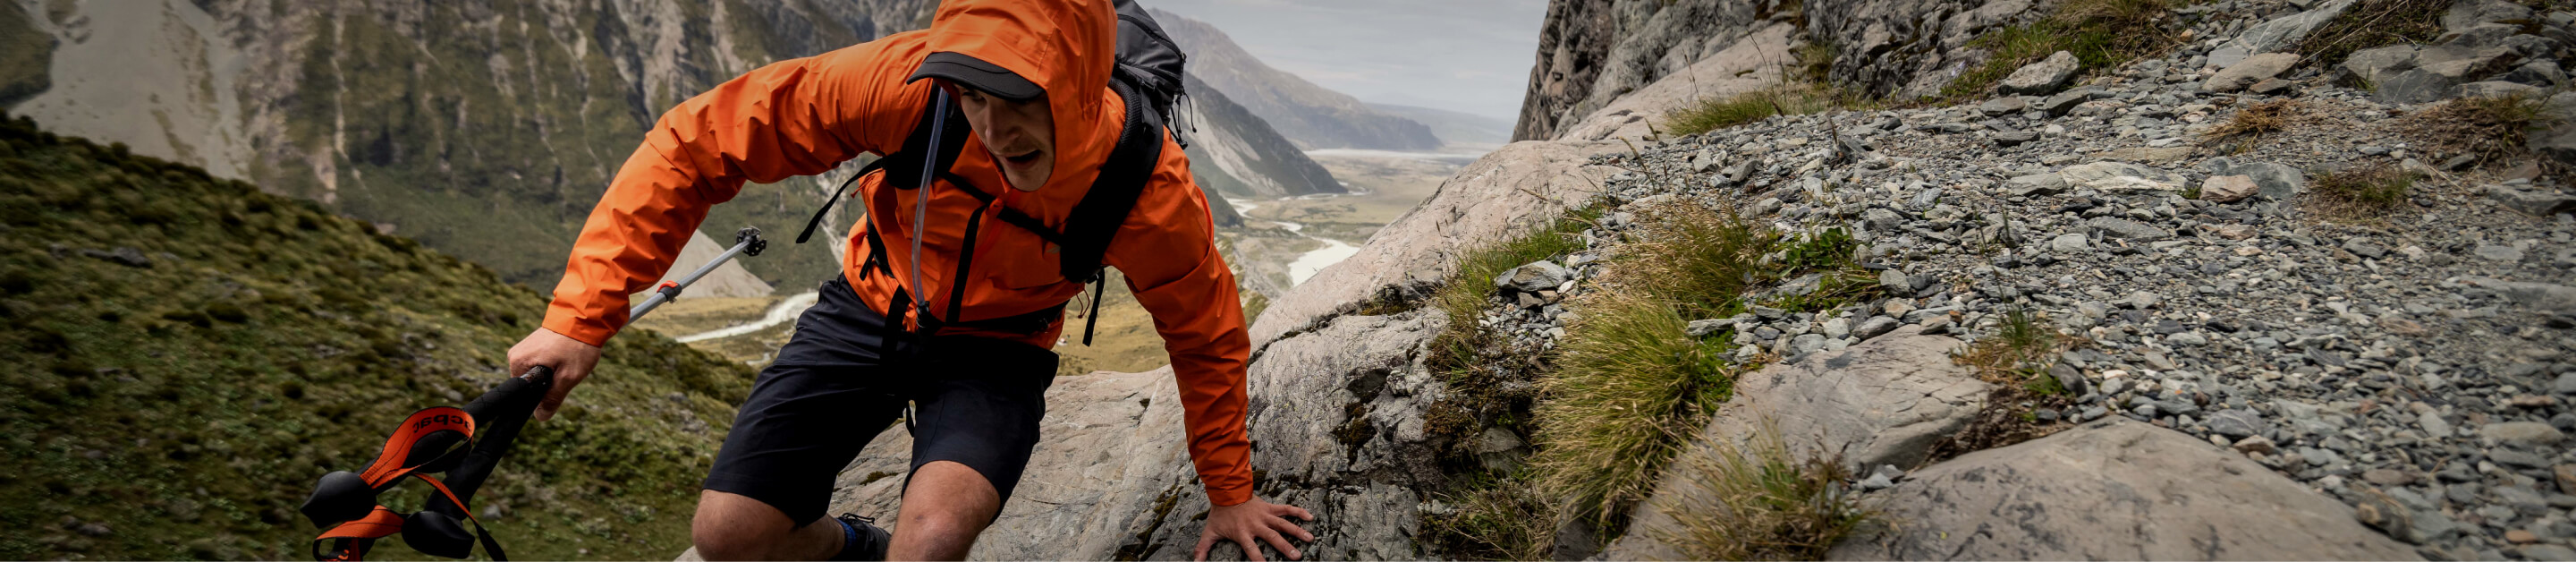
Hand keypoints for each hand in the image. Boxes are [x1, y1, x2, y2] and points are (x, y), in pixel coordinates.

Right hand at [506, 328, 600, 420]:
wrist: (585, 317)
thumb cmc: (577, 346)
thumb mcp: (568, 376)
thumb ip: (553, 398)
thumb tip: (540, 417)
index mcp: (518, 363)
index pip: (522, 394)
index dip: (539, 398)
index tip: (556, 390)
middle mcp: (515, 355)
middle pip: (529, 385)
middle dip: (547, 385)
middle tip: (565, 372)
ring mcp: (523, 349)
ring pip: (535, 375)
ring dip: (551, 375)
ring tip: (566, 362)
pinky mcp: (531, 345)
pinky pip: (538, 364)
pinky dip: (552, 365)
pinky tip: (564, 357)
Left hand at [1193, 497, 1313, 561]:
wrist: (1226, 491)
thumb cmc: (1220, 514)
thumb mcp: (1210, 532)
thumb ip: (1203, 548)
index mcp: (1243, 533)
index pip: (1251, 548)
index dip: (1258, 558)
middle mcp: (1256, 525)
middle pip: (1272, 537)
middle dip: (1285, 547)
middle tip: (1296, 556)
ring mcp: (1264, 515)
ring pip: (1283, 524)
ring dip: (1296, 531)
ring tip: (1309, 538)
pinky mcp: (1270, 507)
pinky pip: (1286, 509)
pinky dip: (1298, 512)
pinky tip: (1309, 517)